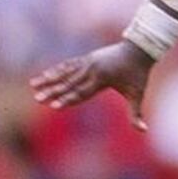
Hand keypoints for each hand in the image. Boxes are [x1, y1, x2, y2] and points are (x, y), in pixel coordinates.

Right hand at [30, 40, 154, 129]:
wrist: (139, 48)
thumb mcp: (138, 94)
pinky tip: (44, 75)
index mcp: (102, 79)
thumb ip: (137, 114)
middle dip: (52, 91)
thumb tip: (144, 130)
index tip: (54, 105)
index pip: (82, 92)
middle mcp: (92, 69)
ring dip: (48, 78)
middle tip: (37, 98)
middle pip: (69, 83)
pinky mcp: (87, 58)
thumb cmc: (139, 74)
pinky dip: (56, 70)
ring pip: (65, 72)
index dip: (67, 99)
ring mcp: (88, 62)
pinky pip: (68, 65)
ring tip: (33, 84)